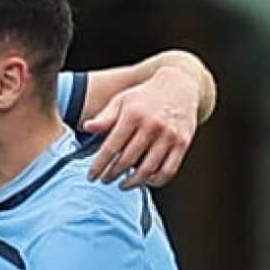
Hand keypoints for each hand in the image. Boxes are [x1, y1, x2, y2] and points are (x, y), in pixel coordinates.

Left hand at [84, 66, 200, 188]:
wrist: (180, 85)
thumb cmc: (145, 96)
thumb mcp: (121, 100)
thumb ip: (105, 117)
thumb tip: (86, 128)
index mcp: (133, 115)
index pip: (111, 147)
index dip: (99, 165)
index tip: (91, 177)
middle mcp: (152, 126)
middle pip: (128, 160)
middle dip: (112, 174)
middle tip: (105, 180)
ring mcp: (169, 136)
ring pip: (148, 169)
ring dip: (132, 182)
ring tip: (122, 184)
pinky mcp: (183, 144)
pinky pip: (168, 170)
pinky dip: (155, 181)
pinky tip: (145, 181)